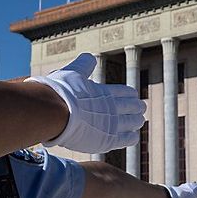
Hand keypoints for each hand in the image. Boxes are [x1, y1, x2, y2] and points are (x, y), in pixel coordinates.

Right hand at [25, 53, 146, 153]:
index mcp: (105, 92)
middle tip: (141, 108)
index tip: (133, 95)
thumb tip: (89, 56)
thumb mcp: (72, 73)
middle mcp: (112, 108)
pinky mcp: (108, 141)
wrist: (55, 114)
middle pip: (132, 107)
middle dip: (137, 107)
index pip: (125, 92)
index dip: (130, 94)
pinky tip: (133, 135)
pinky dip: (132, 136)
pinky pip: (127, 139)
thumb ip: (83, 65)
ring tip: (139, 121)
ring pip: (133, 123)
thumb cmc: (61, 93)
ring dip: (137, 121)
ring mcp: (111, 125)